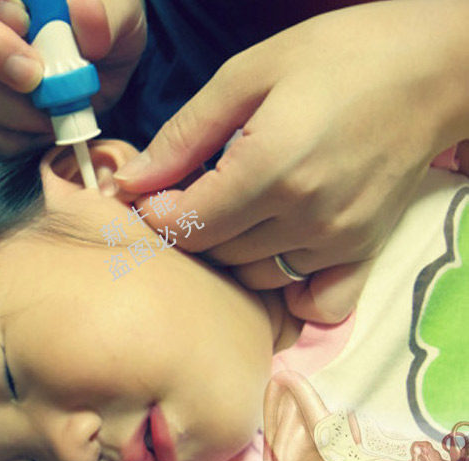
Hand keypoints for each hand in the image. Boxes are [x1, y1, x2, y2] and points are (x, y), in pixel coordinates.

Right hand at [0, 0, 146, 155]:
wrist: (113, 75)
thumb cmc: (110, 29)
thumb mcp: (122, 14)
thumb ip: (107, 14)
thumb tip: (84, 22)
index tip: (23, 22)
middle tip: (33, 76)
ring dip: (17, 107)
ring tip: (60, 109)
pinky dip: (21, 140)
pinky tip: (50, 130)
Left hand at [114, 0, 468, 321]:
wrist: (434, 69)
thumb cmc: (340, 57)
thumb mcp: (249, 74)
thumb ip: (184, 135)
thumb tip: (128, 182)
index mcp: (271, 171)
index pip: (186, 225)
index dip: (155, 213)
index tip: (153, 192)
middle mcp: (305, 218)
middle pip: (215, 253)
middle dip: (189, 229)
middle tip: (191, 194)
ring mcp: (338, 242)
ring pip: (252, 277)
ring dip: (230, 252)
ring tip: (234, 210)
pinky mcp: (363, 252)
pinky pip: (311, 301)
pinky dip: (285, 288)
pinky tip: (276, 252)